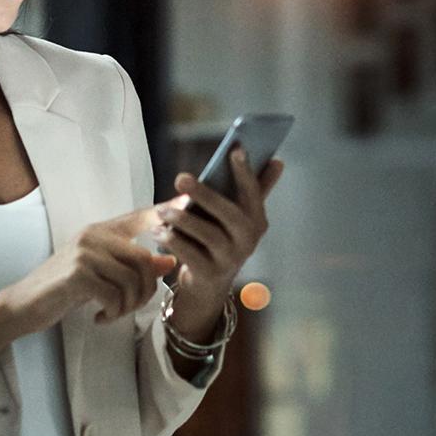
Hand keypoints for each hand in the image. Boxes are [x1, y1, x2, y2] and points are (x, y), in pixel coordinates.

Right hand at [0, 202, 182, 334]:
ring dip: (128, 306)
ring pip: (132, 279)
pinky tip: (99, 317)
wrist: (25, 304)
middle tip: (129, 308)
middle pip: (144, 259)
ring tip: (113, 314)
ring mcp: (84, 252)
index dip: (165, 212)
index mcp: (101, 231)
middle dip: (145, 291)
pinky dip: (112, 313)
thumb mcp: (103, 276)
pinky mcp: (77, 273)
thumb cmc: (65, 289)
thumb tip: (170, 262)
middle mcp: (94, 235)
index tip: (188, 205)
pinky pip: (114, 295)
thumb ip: (134, 267)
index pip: (140, 217)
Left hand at [158, 145, 285, 301]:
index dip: (246, 172)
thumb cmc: (222, 240)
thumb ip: (254, 189)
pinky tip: (158, 230)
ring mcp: (230, 259)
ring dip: (182, 219)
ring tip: (162, 210)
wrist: (209, 285)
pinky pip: (190, 254)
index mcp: (257, 221)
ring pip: (208, 235)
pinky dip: (173, 241)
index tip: (236, 150)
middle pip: (229, 214)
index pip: (254, 193)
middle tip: (180, 177)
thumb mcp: (237, 217)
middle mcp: (248, 240)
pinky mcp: (210, 274)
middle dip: (205, 194)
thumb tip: (278, 161)